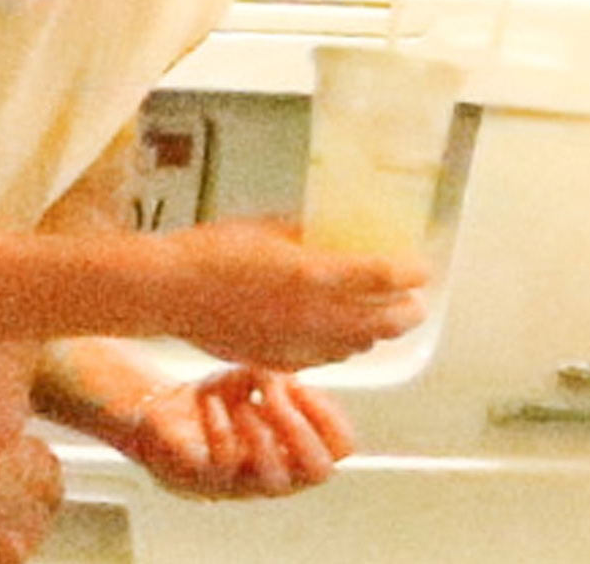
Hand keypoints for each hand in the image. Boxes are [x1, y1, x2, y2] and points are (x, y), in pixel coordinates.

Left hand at [112, 367, 353, 498]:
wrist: (161, 417)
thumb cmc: (217, 403)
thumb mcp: (250, 380)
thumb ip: (275, 376)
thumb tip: (287, 376)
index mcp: (294, 451)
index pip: (341, 448)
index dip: (328, 412)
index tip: (297, 380)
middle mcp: (275, 475)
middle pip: (319, 471)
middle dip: (303, 428)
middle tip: (276, 396)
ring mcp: (241, 482)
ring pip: (274, 478)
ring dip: (262, 431)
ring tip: (243, 404)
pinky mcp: (204, 480)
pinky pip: (223, 463)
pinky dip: (220, 426)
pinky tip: (210, 401)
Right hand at [159, 219, 426, 368]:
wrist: (169, 293)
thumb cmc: (210, 251)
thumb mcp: (264, 227)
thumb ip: (305, 232)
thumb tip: (329, 231)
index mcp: (315, 274)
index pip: (384, 277)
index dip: (411, 271)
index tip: (420, 266)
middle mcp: (316, 315)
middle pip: (386, 322)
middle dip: (408, 311)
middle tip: (413, 299)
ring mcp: (301, 344)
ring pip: (361, 345)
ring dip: (377, 331)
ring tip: (378, 317)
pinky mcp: (282, 361)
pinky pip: (328, 359)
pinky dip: (343, 347)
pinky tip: (336, 335)